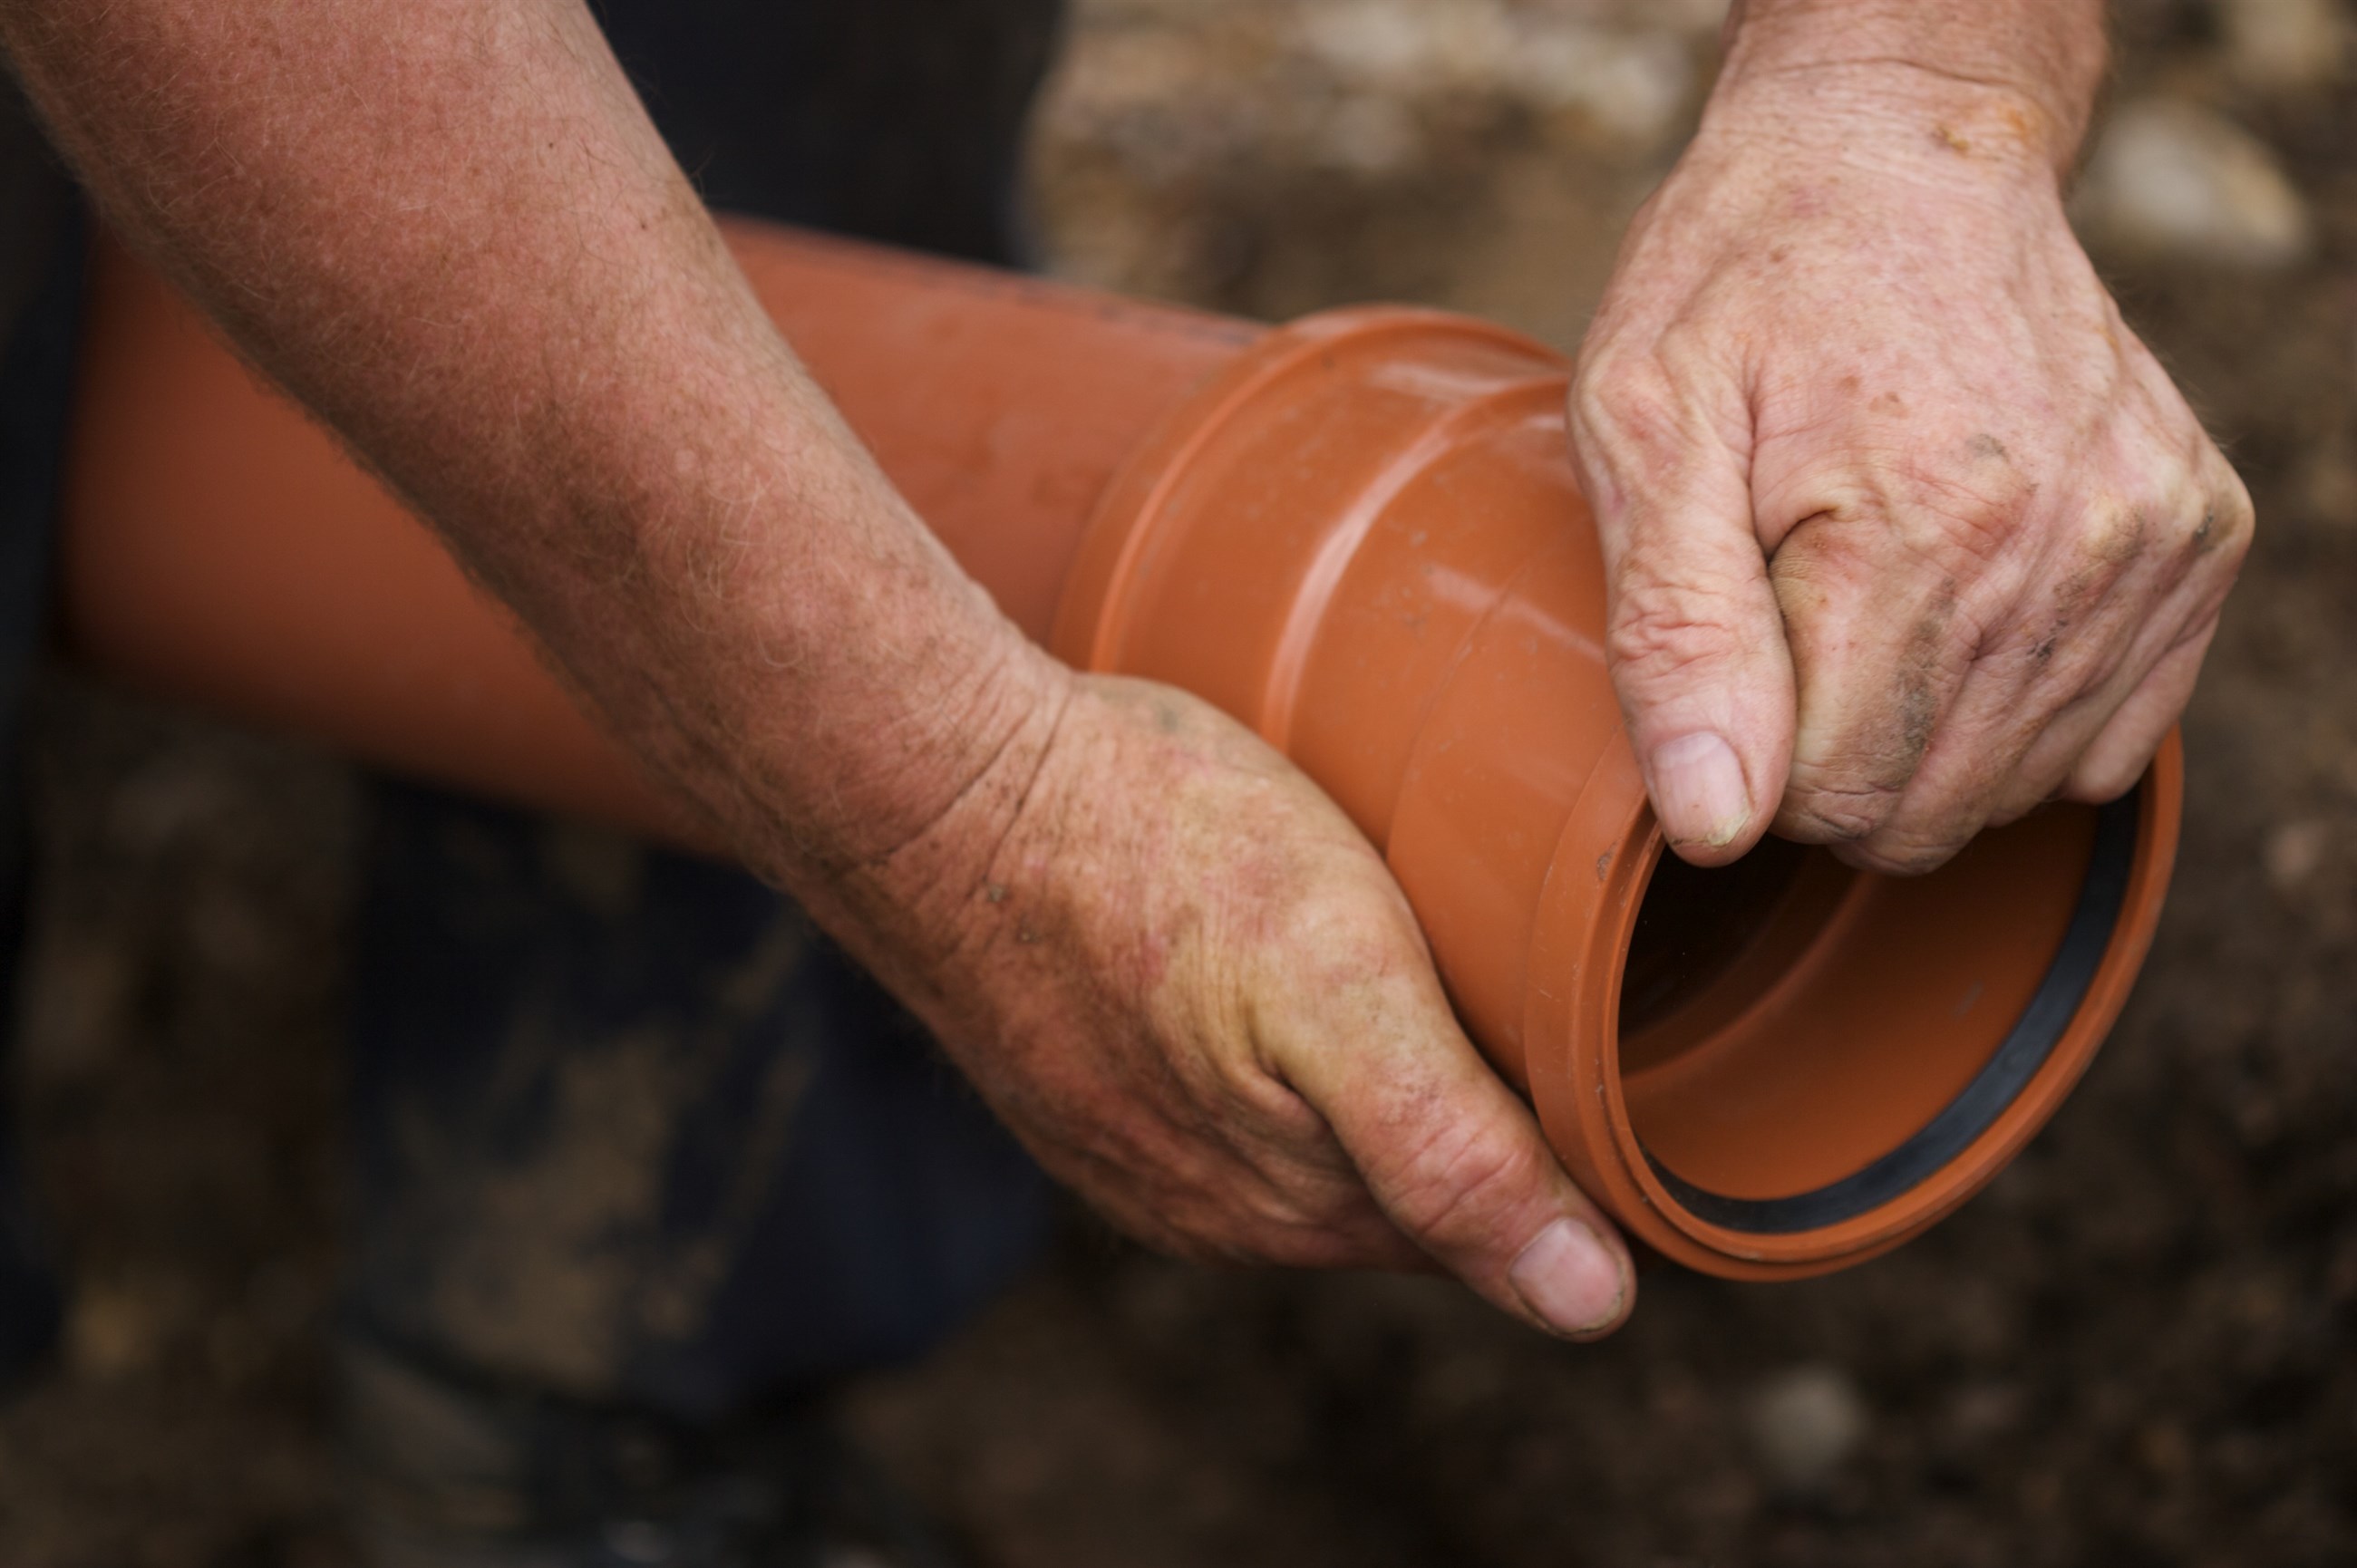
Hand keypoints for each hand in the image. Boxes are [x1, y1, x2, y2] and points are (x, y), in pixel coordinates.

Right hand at [859, 669, 1633, 1339]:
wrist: (936, 784)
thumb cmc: (1151, 857)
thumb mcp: (1342, 994)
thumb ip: (1455, 1152)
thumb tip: (1590, 1306)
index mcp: (1293, 1209)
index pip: (1487, 1215)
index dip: (1559, 1131)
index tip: (1598, 1030)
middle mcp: (1211, 1207)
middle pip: (1402, 1178)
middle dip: (1469, 1101)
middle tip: (1521, 973)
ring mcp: (1134, 1145)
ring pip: (1313, 1129)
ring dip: (1373, 1067)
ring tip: (1415, 962)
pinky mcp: (1081, 1077)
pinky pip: (1224, 1085)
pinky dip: (1277, 1038)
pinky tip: (1281, 961)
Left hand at [1569, 67, 2250, 873]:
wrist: (1898, 153)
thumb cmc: (1745, 282)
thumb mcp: (1644, 427)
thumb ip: (1675, 637)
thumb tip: (1717, 824)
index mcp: (1924, 532)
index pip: (1831, 798)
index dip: (1750, 757)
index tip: (1729, 650)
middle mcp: (2070, 552)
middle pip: (1927, 812)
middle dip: (1828, 761)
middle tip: (1783, 622)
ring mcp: (2151, 547)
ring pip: (2013, 788)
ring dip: (1922, 736)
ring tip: (1866, 593)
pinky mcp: (2198, 540)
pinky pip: (2105, 740)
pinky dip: (2019, 712)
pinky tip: (1955, 609)